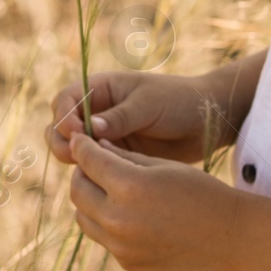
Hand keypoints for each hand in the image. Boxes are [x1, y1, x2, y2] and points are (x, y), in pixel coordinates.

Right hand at [45, 70, 225, 166]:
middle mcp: (97, 112)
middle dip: (62, 142)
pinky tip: (102, 182)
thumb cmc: (180, 101)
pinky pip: (94, 166)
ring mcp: (105, 136)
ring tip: (89, 170)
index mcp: (101, 89)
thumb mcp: (150, 104)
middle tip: (76, 156)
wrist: (209, 121)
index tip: (76, 134)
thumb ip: (120, 117)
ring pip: (74, 150)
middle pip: (61, 127)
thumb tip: (90, 130)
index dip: (64, 117)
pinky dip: (91, 173)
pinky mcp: (117, 157)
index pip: (65, 101)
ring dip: (74, 160)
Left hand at [67, 131, 238, 270]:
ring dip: (89, 200)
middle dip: (81, 173)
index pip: (87, 160)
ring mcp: (122, 247)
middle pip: (77, 191)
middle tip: (91, 164)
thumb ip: (122, 156)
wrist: (230, 237)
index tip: (80, 140)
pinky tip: (127, 214)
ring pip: (83, 217)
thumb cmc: (200, 192)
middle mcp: (119, 220)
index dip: (81, 146)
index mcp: (130, 187)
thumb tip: (93, 147)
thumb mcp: (162, 165)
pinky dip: (106, 223)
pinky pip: (103, 238)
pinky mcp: (128, 263)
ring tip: (107, 189)